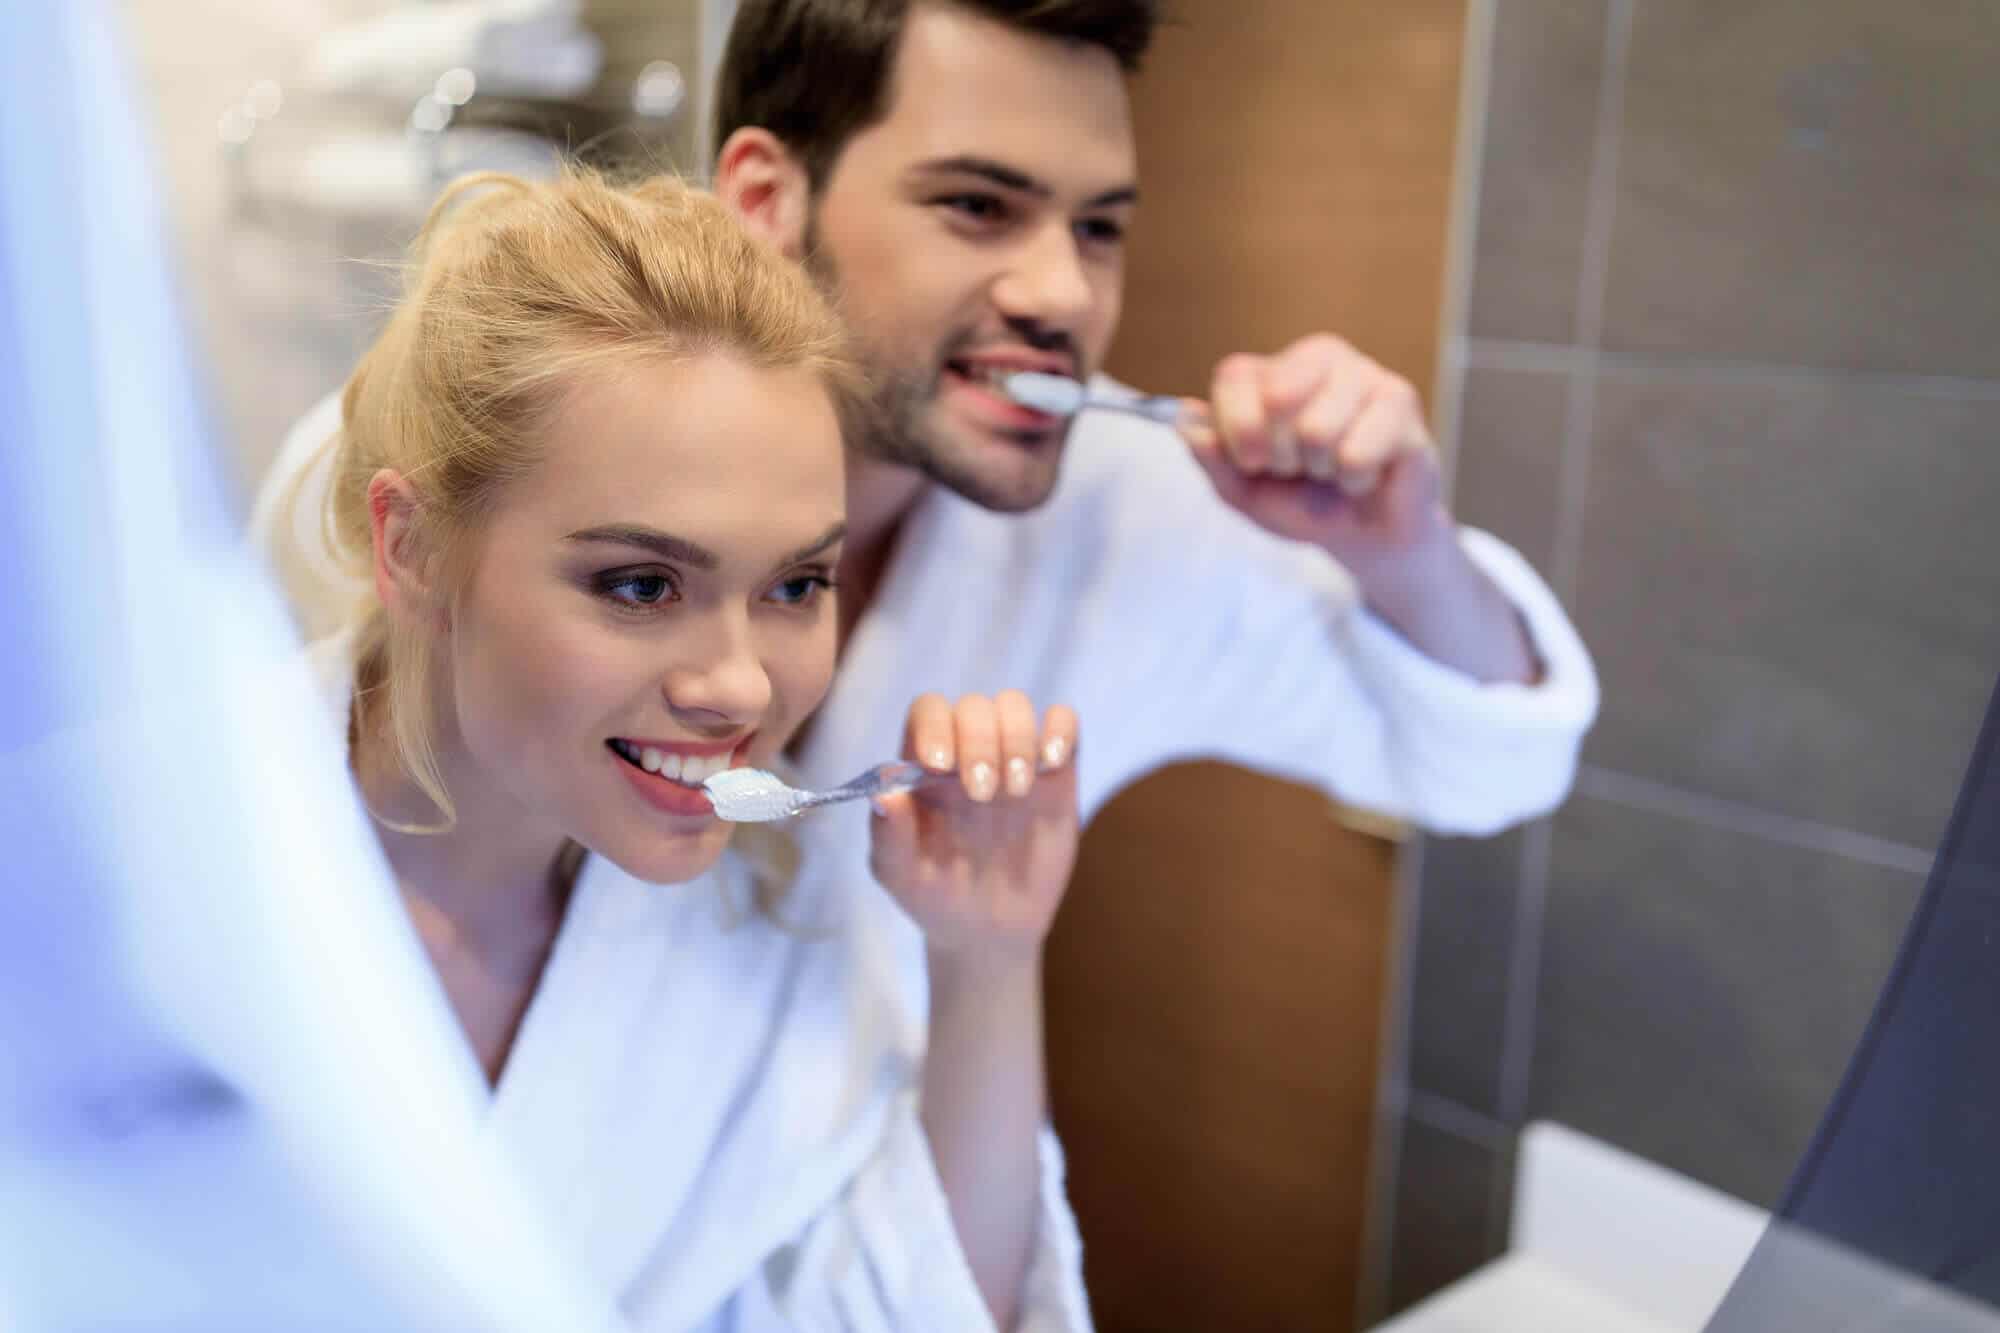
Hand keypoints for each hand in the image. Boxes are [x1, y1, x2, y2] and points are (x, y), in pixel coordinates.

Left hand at [868, 692, 1079, 962]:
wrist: (987, 930)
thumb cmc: (933, 895)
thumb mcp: (900, 876)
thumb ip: (889, 837)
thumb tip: (885, 793)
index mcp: (924, 765)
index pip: (927, 711)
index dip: (934, 725)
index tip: (939, 765)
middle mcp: (967, 751)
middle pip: (974, 707)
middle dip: (979, 742)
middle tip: (982, 795)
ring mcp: (1013, 758)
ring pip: (1016, 705)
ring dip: (1017, 738)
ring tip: (1016, 791)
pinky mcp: (1056, 773)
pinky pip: (1064, 722)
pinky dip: (1061, 730)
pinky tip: (1052, 763)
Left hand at [1180, 333, 1453, 590]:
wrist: (1363, 537)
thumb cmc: (1302, 502)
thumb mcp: (1242, 489)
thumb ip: (1211, 457)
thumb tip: (1185, 421)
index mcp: (1275, 370)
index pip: (1236, 374)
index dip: (1236, 427)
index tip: (1251, 463)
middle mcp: (1320, 358)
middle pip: (1277, 395)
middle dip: (1281, 454)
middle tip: (1300, 468)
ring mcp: (1364, 374)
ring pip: (1318, 429)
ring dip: (1321, 470)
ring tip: (1334, 471)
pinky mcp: (1400, 402)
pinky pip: (1356, 453)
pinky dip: (1352, 481)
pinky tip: (1364, 476)